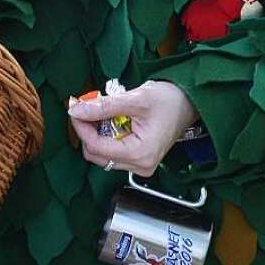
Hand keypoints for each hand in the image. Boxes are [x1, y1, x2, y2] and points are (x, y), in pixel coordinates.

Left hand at [68, 81, 197, 176]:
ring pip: (102, 154)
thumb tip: (77, 110)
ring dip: (96, 132)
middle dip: (87, 130)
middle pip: (96, 154)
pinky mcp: (139, 159)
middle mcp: (139, 166)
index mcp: (140, 154)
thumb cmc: (170, 100)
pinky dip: (106, 135)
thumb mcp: (135, 98)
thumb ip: (104, 106)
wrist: (189, 103)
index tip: (75, 108)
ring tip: (101, 110)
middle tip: (87, 107)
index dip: (81, 127)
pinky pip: (113, 151)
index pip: (96, 147)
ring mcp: (139, 165)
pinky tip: (111, 118)